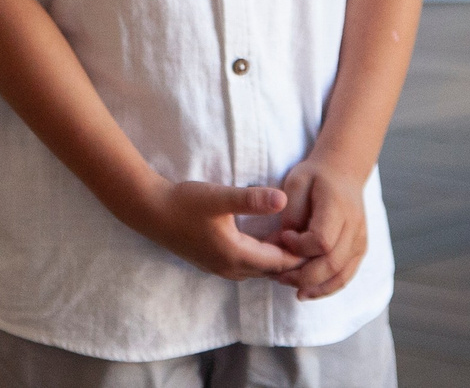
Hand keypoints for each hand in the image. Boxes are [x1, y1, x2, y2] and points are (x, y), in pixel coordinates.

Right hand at [133, 179, 304, 280]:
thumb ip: (251, 200)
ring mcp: (222, 268)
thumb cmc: (184, 202)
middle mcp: (231, 268)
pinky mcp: (215, 261)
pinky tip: (271, 238)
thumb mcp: (219, 197)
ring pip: (261, 269)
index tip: (319, 235)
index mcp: (236, 256)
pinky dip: (265, 257)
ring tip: (299, 237)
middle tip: (316, 237)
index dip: (302, 252)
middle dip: (295, 258)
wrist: (150, 211)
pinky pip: (250, 265)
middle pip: (274, 271)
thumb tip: (283, 199)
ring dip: (280, 258)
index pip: (281, 263)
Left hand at [269, 159, 368, 299]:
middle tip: (278, 275)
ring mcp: (360, 239)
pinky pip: (346, 276)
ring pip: (341, 275)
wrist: (343, 171)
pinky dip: (327, 288)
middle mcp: (354, 226)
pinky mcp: (359, 249)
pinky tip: (308, 291)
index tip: (283, 237)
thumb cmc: (315, 176)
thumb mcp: (295, 184)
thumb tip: (279, 246)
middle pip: (332, 264)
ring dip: (315, 287)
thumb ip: (289, 215)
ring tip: (292, 288)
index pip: (322, 241)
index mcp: (339, 206)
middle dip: (303, 276)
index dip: (299, 247)